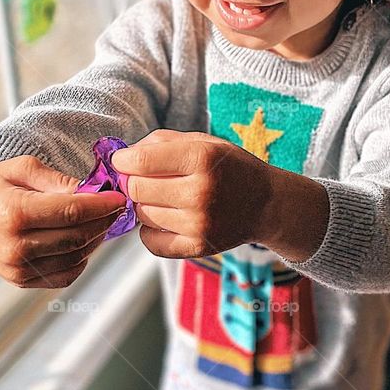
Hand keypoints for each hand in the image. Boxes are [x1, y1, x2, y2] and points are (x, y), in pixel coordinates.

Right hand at [0, 155, 127, 288]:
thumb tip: (94, 192)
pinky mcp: (20, 281)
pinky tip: (81, 241)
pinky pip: (64, 275)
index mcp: (15, 213)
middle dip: (103, 221)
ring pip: (76, 258)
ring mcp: (17, 268)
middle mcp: (15, 246)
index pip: (72, 212)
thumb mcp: (23, 167)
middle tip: (114, 208)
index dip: (102, 205)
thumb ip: (59, 180)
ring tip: (98, 222)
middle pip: (78, 237)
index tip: (120, 197)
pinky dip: (80, 259)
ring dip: (95, 240)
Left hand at [110, 128, 275, 258]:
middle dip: (133, 182)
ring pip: (142, 214)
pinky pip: (151, 242)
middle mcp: (200, 191)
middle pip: (136, 189)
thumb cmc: (229, 168)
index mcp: (201, 158)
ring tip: (164, 198)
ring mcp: (200, 223)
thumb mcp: (203, 142)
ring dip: (145, 205)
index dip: (122, 161)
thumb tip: (122, 157)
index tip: (123, 161)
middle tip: (145, 179)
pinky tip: (165, 219)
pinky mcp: (199, 247)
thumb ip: (160, 143)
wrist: (267, 204)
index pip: (140, 161)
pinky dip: (150, 231)